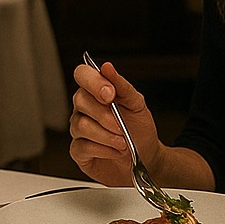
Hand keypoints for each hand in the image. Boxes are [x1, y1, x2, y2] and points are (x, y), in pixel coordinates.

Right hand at [68, 61, 163, 187]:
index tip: (110, 94)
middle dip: (105, 114)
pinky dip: (103, 150)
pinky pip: (82, 147)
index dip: (93, 82)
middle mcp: (83, 109)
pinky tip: (115, 151)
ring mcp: (79, 130)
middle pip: (80, 100)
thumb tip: (107, 67)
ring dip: (107, 135)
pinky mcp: (78, 151)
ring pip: (81, 125)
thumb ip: (122, 85)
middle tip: (122, 126)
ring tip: (123, 142)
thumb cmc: (139, 129)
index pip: (82, 74)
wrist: (147, 156)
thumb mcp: (137, 104)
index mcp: (96, 92)